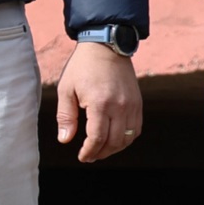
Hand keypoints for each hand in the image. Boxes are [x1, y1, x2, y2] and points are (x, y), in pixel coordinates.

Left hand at [57, 41, 141, 161]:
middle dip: (101, 153)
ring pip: (128, 138)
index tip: (82, 157)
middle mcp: (120, 107)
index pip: (97, 138)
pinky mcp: (138, 103)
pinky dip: (127, 139)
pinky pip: (136, 129)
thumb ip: (66, 116)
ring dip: (114, 149)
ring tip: (100, 150)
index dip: (89, 151)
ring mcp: (132, 106)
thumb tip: (65, 140)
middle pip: (114, 142)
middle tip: (89, 156)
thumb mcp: (66, 89)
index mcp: (100, 103)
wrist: (106, 47)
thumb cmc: (82, 67)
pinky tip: (114, 140)